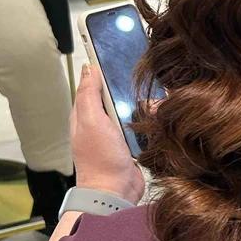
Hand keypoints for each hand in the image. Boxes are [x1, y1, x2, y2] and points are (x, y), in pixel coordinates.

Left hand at [71, 65, 144, 203]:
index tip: (113, 49)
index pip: (92, 83)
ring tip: (151, 94)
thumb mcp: (91, 121)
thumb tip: (89, 69)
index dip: (100, 66)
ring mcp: (115, 132)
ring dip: (139, 102)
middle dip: (125, 84)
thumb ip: (89, 95)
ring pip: (129, 106)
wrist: (115, 191)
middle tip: (139, 73)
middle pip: (113, 93)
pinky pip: (140, 123)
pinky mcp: (131, 142)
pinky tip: (155, 113)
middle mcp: (99, 122)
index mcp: (84, 114)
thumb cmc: (100, 159)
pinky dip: (147, 118)